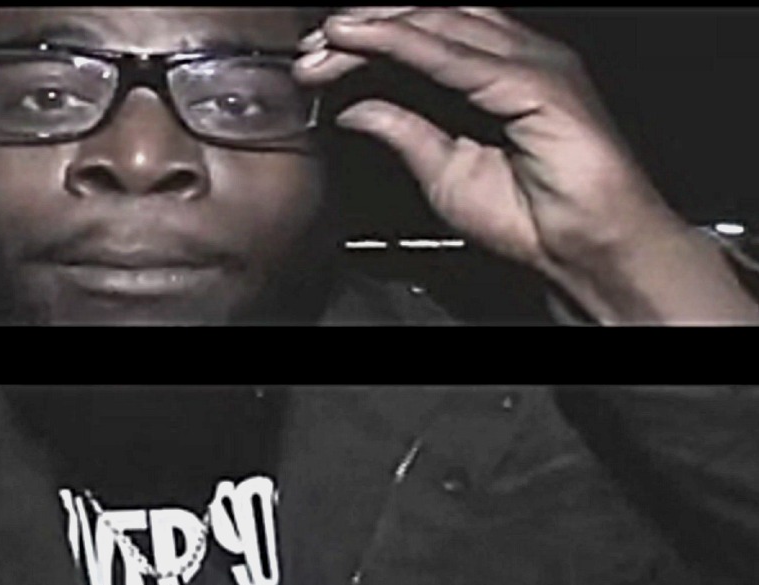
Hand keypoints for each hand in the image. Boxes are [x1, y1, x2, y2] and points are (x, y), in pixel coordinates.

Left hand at [295, 7, 758, 322]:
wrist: (585, 249)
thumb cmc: (531, 218)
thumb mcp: (442, 170)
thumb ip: (402, 131)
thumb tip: (353, 107)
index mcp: (497, 73)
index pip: (423, 36)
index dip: (368, 39)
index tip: (315, 57)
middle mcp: (516, 56)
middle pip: (428, 18)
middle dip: (363, 28)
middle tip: (310, 49)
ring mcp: (532, 61)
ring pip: (438, 25)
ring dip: (375, 30)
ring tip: (327, 42)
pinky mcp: (539, 81)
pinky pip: (458, 56)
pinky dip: (404, 44)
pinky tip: (365, 43)